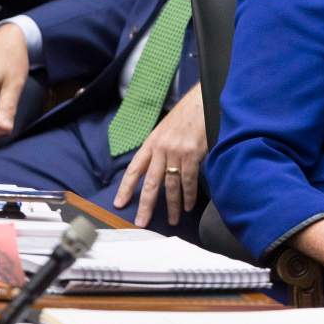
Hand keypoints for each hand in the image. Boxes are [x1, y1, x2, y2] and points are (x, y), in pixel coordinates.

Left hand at [113, 83, 206, 227]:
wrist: (204, 100)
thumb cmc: (187, 113)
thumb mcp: (166, 128)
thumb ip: (161, 147)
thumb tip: (158, 168)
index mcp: (152, 142)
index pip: (135, 168)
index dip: (126, 187)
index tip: (119, 203)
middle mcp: (161, 148)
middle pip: (150, 183)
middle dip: (145, 205)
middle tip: (141, 223)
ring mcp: (177, 152)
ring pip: (171, 185)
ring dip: (172, 206)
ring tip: (173, 220)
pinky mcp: (193, 154)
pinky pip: (189, 180)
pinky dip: (189, 195)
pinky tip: (189, 205)